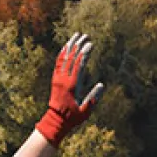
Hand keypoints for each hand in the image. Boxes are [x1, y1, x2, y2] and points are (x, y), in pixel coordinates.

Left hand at [36, 33, 104, 147]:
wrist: (55, 120)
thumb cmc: (72, 117)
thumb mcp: (85, 111)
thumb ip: (92, 98)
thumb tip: (101, 85)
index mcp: (72, 85)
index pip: (78, 64)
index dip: (84, 53)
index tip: (90, 44)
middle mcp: (63, 79)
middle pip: (71, 58)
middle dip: (78, 45)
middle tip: (85, 36)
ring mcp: (58, 78)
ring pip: (63, 58)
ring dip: (70, 46)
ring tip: (76, 36)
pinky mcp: (55, 79)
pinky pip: (58, 62)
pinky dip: (62, 53)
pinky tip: (66, 46)